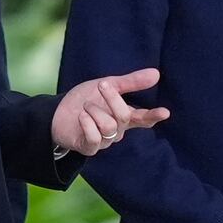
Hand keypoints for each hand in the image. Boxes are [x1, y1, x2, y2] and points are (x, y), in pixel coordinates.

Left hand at [52, 68, 169, 155]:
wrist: (57, 113)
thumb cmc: (85, 99)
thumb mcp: (108, 85)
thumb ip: (131, 82)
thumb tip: (156, 74)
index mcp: (125, 117)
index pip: (143, 118)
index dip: (153, 116)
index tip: (165, 112)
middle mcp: (118, 131)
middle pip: (124, 116)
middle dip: (113, 98)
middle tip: (101, 85)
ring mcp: (104, 141)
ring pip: (108, 126)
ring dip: (94, 110)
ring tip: (85, 105)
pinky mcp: (89, 148)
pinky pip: (94, 138)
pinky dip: (87, 123)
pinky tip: (81, 116)